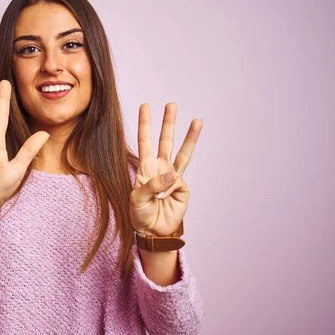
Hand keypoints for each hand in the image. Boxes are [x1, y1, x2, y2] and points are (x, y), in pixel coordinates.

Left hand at [130, 102, 202, 236]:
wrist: (152, 230)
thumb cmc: (140, 213)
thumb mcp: (137, 199)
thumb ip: (152, 185)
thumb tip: (172, 174)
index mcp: (145, 167)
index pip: (145, 141)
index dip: (145, 124)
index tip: (145, 106)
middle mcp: (160, 168)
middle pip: (165, 141)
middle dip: (168, 122)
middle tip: (171, 104)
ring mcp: (173, 177)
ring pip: (183, 153)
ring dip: (190, 137)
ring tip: (197, 120)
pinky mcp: (182, 188)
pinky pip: (177, 183)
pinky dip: (170, 189)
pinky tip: (164, 198)